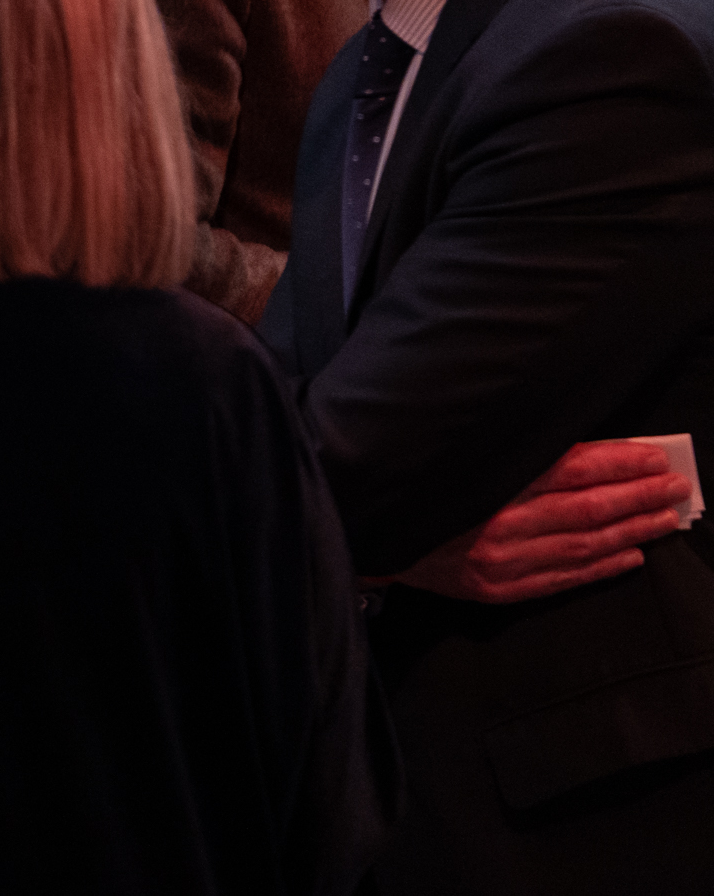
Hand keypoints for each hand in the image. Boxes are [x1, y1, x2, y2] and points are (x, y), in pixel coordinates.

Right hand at [395, 439, 691, 603]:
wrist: (365, 533)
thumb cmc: (419, 489)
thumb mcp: (460, 460)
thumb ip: (516, 457)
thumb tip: (585, 451)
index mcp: (489, 483)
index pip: (570, 469)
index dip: (618, 462)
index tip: (655, 457)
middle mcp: (498, 524)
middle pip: (587, 508)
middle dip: (638, 496)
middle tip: (676, 487)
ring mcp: (500, 561)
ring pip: (583, 544)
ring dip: (633, 531)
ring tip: (666, 519)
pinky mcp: (497, 589)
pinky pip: (563, 579)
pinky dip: (602, 567)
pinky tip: (632, 557)